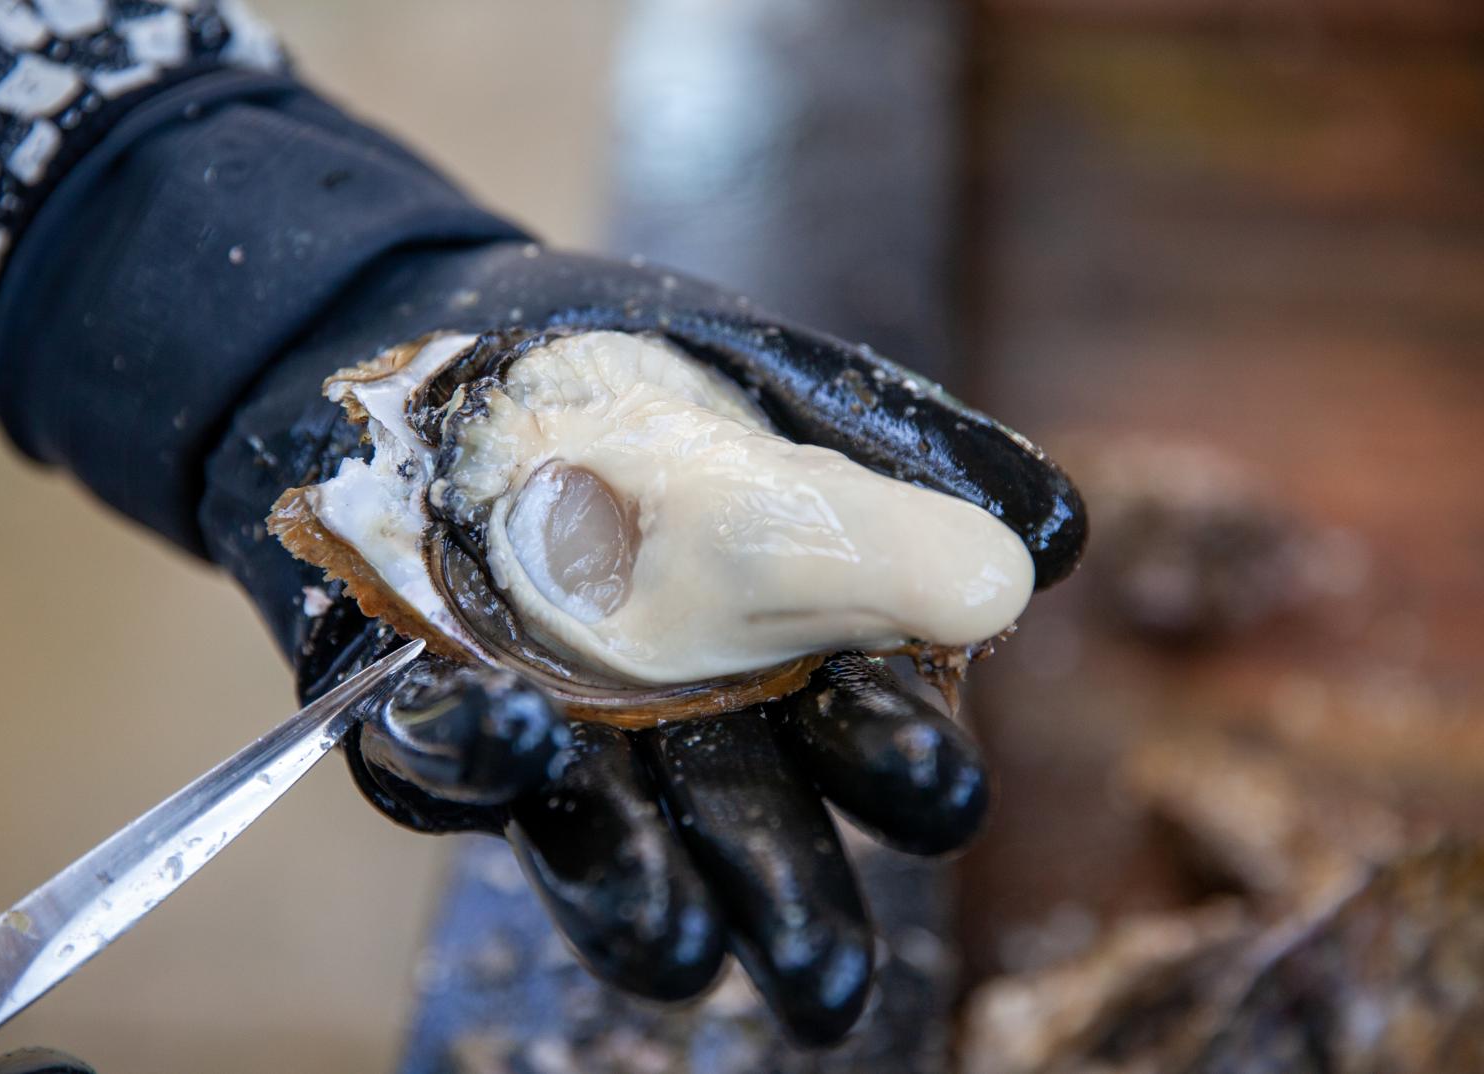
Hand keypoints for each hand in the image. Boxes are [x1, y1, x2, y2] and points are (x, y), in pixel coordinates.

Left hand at [199, 241, 1084, 1043]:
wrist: (473, 365)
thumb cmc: (651, 394)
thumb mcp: (789, 404)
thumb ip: (908, 469)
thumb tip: (1049, 541)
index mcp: (798, 655)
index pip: (865, 731)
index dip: (900, 762)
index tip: (939, 791)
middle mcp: (687, 721)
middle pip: (747, 825)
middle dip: (789, 898)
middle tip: (825, 988)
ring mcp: (563, 730)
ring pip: (606, 837)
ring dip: (637, 891)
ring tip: (680, 950)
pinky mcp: (434, 717)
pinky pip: (444, 751)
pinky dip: (471, 745)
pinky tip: (510, 724)